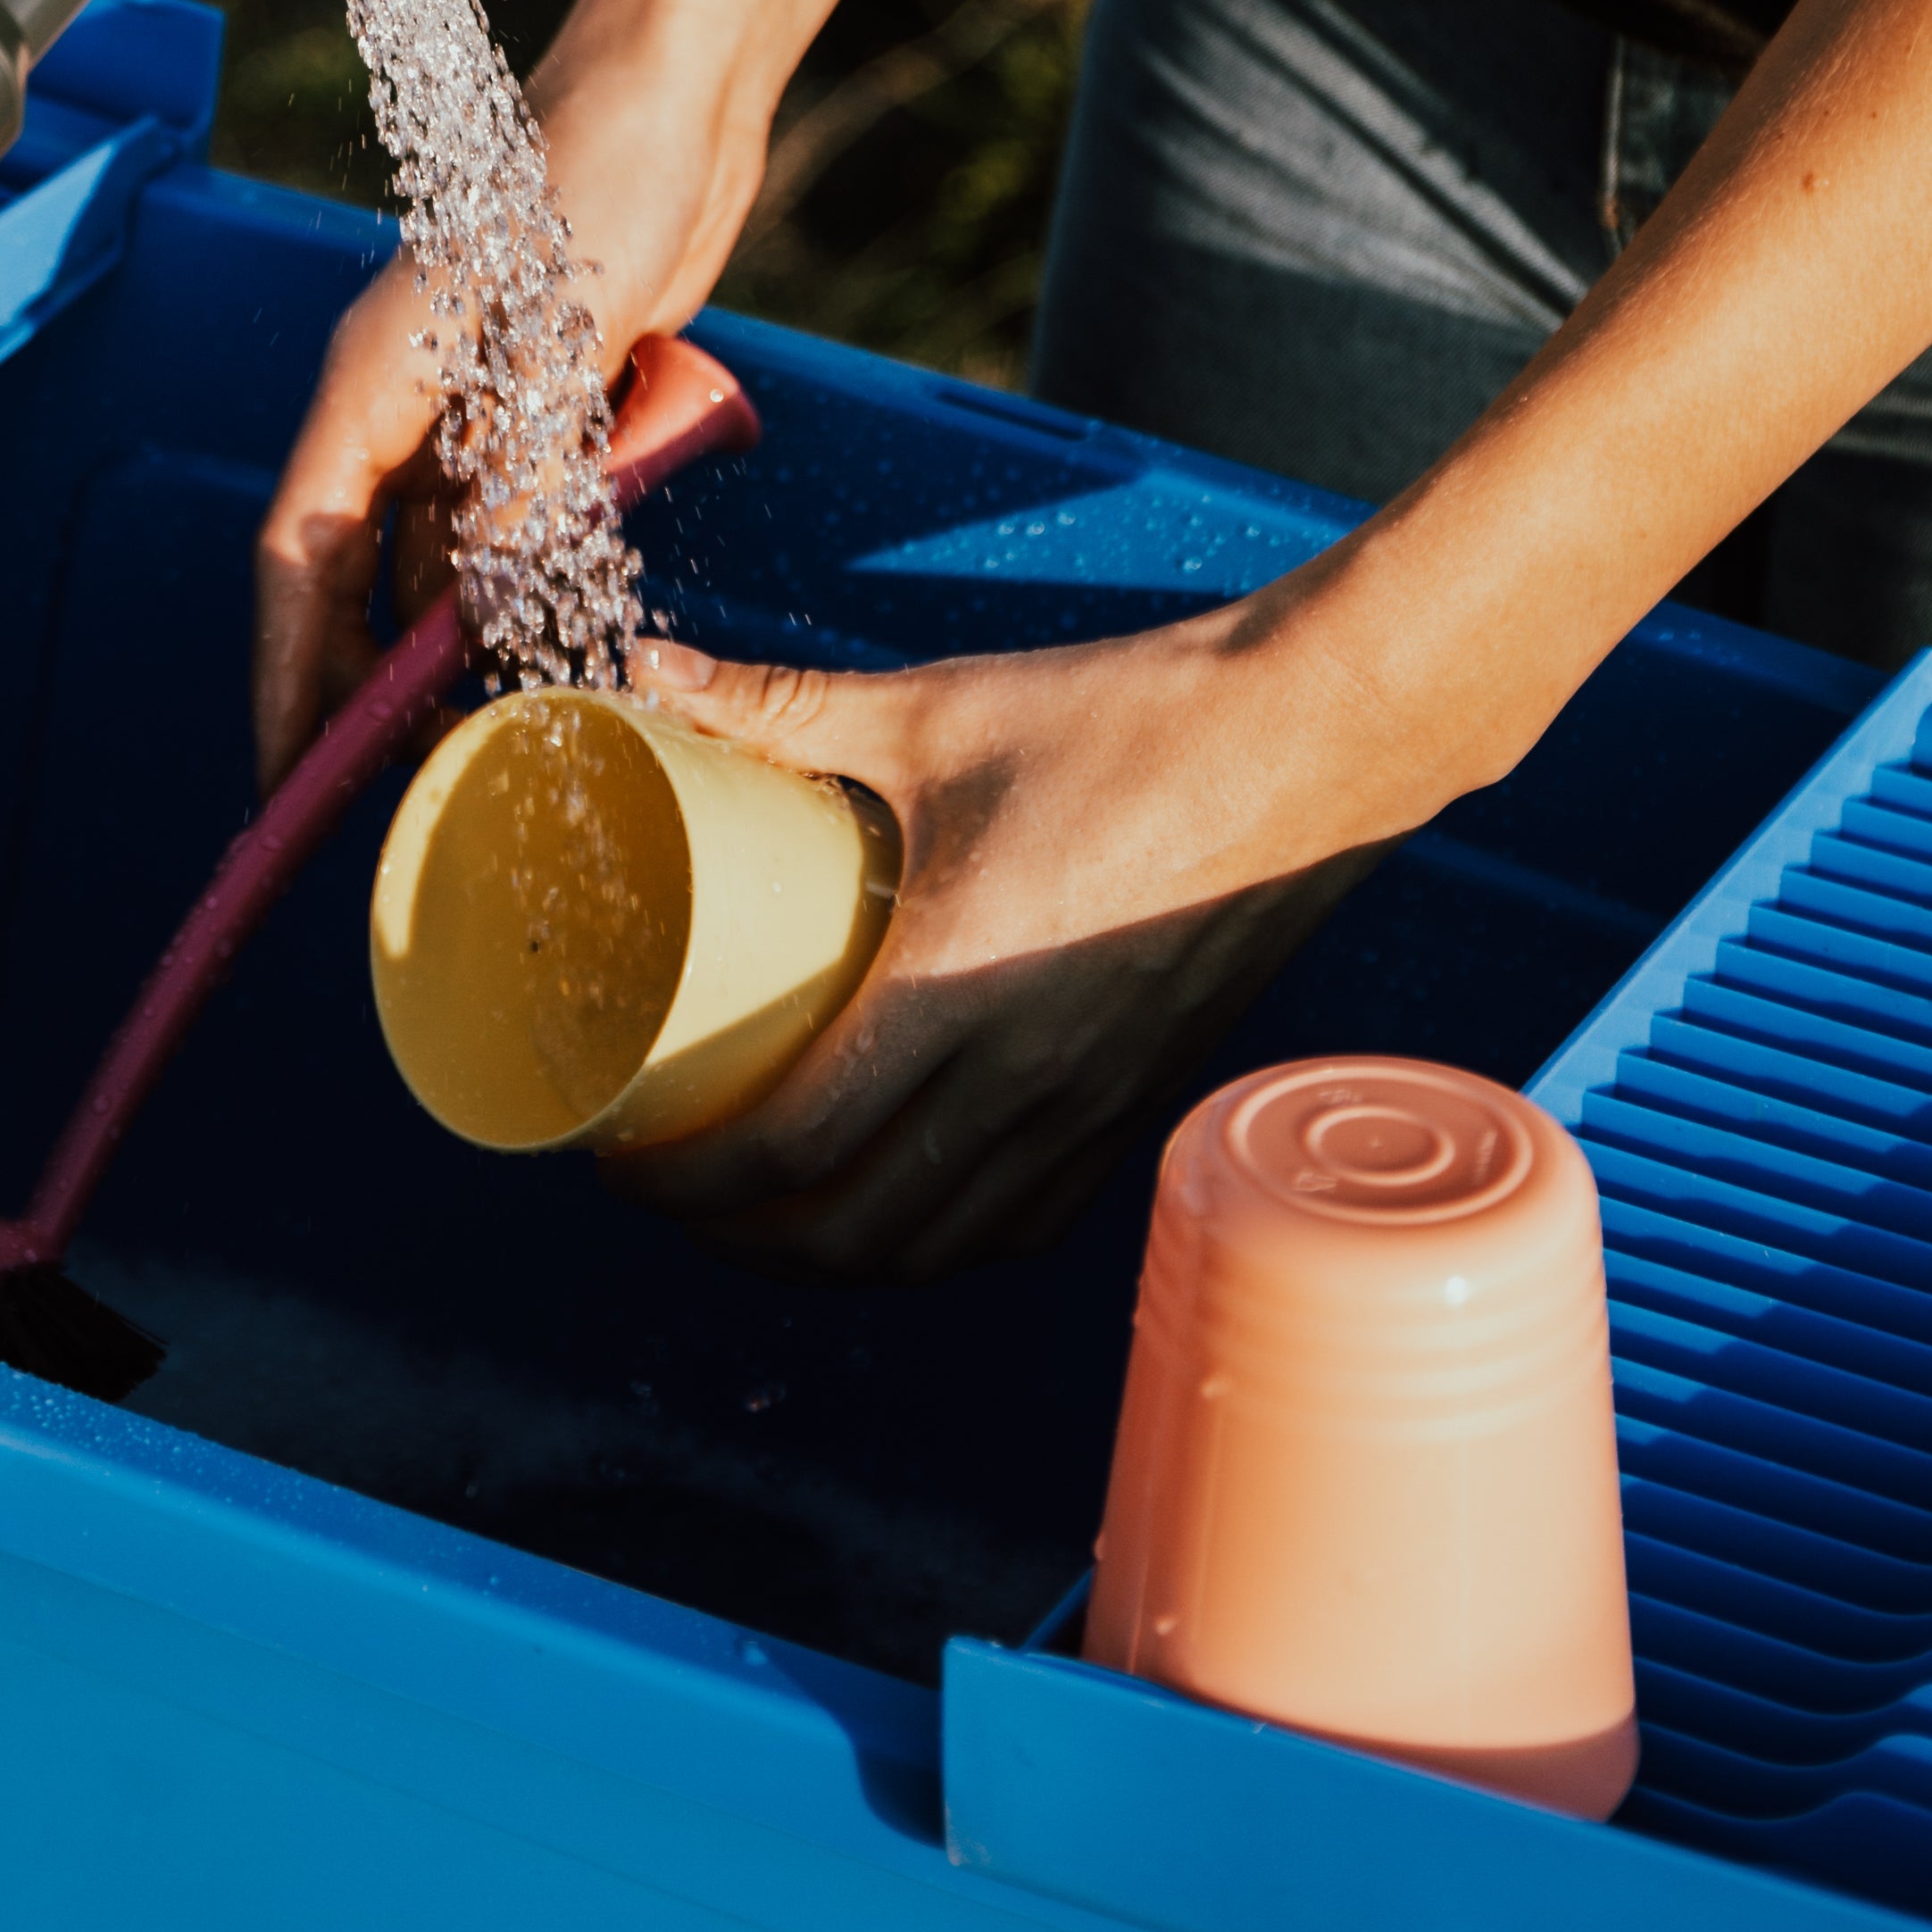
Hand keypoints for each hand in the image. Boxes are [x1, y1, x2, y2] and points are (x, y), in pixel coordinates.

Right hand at [250, 8, 766, 781]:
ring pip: (435, 563)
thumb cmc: (603, 169)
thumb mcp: (564, 323)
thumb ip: (527, 461)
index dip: (284, 675)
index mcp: (374, 376)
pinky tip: (552, 656)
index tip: (284, 777)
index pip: (298, 555)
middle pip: (351, 577)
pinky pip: (508, 526)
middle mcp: (403, 400)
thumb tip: (490, 601)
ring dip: (450, 654)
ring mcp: (468, 405)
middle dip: (356, 692)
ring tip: (478, 752)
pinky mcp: (537, 405)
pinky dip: (521, 592)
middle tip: (382, 801)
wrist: (674, 89)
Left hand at [603, 610, 1394, 1278]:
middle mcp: (1025, 1075)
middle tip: (666, 1190)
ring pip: (938, 1248)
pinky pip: (1021, 1222)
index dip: (684, 1179)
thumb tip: (647, 673)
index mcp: (958, 983)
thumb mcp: (938, 710)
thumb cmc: (1127, 718)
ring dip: (831, 1259)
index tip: (619, 1155)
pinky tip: (895, 1208)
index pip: (792, 1146)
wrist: (1313, 741)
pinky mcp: (1141, 1104)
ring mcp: (1093, 1105)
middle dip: (734, 1239)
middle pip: (850, 1233)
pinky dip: (938, 1243)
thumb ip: (784, 704)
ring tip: (757, 1214)